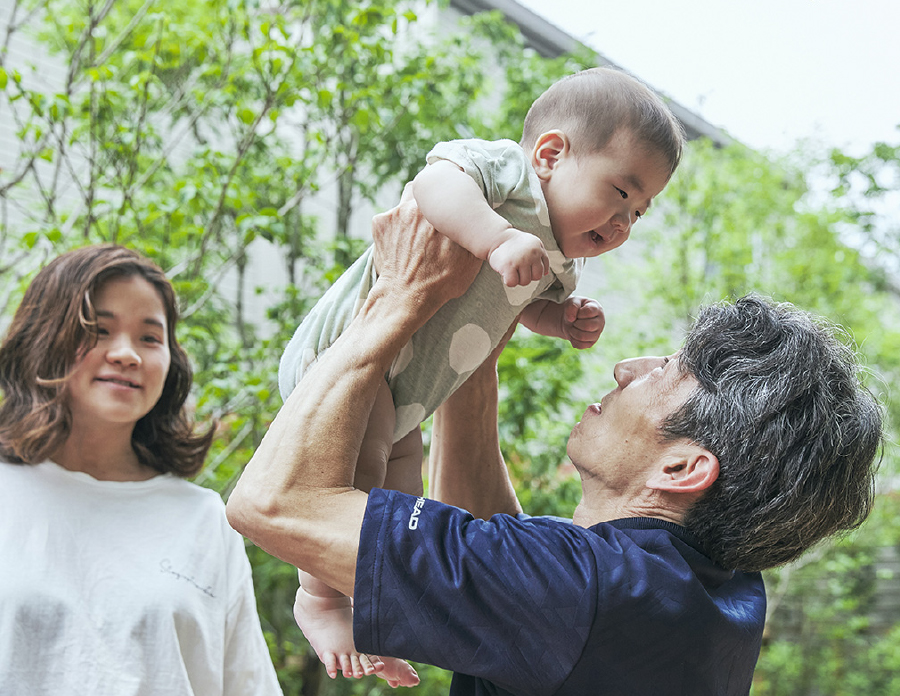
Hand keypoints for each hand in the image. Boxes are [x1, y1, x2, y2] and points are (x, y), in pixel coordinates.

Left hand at [372, 184, 481, 311]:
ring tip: (416, 227)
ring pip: (407, 196)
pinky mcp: (380, 223)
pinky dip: (395, 225)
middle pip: (427, 185)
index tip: (453, 195)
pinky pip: (389, 215)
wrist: (407, 297)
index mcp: (445, 212)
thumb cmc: (441, 282)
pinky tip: (400, 242)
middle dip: (431, 196)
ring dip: (412, 206)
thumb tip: (481, 220)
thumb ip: (473, 234)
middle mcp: (420, 205)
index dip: (452, 190)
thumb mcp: (471, 260)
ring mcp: (397, 212)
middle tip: (434, 213)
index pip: (450, 185)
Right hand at [487, 229, 549, 286]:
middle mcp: (532, 253)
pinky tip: (505, 272)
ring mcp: (521, 260)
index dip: (533, 269)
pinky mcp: (508, 266)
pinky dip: (508, 281)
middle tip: (518, 266)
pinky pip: (512, 283)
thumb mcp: (532, 245)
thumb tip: (545, 273)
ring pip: (525, 282)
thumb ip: (541, 256)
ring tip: (512, 268)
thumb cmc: (515, 245)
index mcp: (539, 248)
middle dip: (527, 275)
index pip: (543, 270)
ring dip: (517, 278)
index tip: (525, 262)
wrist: (497, 237)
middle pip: (536, 277)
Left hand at [561, 297, 604, 348]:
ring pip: (582, 337)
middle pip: (587, 326)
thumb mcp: (573, 301)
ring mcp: (597, 333)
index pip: (588, 312)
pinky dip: (572, 340)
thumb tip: (571, 319)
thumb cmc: (574, 308)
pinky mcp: (591, 342)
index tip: (577, 312)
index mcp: (597, 309)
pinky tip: (573, 334)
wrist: (570, 318)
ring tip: (572, 327)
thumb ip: (573, 305)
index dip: (579, 313)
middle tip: (574, 321)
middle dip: (575, 323)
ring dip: (572, 332)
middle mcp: (600, 322)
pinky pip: (580, 345)